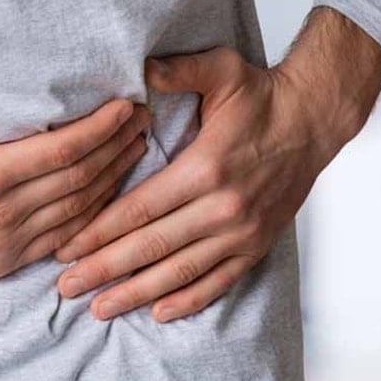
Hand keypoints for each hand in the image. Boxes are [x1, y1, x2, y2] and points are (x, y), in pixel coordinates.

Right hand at [0, 52, 149, 310]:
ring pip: (78, 210)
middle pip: (80, 177)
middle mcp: (2, 213)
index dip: (99, 127)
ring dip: (114, 179)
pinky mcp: (2, 262)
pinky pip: (60, 239)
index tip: (126, 104)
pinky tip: (108, 200)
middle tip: (146, 118)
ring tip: (138, 150)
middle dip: (118, 146)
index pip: (59, 150)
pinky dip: (91, 218)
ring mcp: (6, 242)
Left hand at [53, 9, 380, 322]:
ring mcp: (241, 232)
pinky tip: (157, 312)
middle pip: (151, 247)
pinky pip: (218, 281)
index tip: (65, 248)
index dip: (98, 232)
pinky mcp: (257, 245)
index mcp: (204, 168)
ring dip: (136, 293)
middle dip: (104, 270)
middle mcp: (222, 208)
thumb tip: (136, 68)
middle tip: (66, 286)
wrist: (314, 120)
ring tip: (100, 308)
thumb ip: (176, 71)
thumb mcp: (219, 70)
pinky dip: (187, 299)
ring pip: (179, 272)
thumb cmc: (261, 95)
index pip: (138, 209)